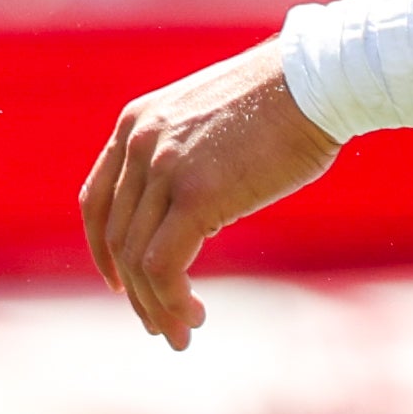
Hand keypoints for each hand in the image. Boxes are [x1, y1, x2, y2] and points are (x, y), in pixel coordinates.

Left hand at [76, 39, 341, 350]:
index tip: (118, 282)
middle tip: (159, 324)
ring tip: (178, 333)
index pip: (96, 199)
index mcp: (135, 124)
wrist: (316, 80)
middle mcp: (138, 144)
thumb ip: (186, 157)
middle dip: (135, 290)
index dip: (101, 248)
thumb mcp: (211, 121)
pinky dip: (170, 299)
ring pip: (136, 256)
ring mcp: (162, 168)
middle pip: (117, 236)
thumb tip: (193, 211)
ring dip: (155, 305)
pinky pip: (162, 263)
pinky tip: (193, 316)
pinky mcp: (195, 194)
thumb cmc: (282, 101)